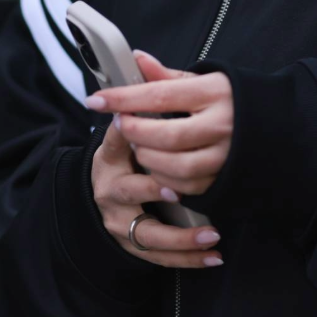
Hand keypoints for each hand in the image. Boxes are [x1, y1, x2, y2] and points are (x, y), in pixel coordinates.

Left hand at [87, 50, 233, 203]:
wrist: (274, 124)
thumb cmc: (230, 99)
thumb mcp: (203, 80)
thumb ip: (167, 76)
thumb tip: (136, 59)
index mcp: (214, 92)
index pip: (159, 95)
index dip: (123, 98)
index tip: (96, 99)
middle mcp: (222, 124)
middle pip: (166, 136)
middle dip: (135, 133)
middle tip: (123, 124)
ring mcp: (226, 154)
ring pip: (175, 166)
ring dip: (147, 158)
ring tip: (140, 146)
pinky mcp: (225, 176)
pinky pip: (186, 185)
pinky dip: (165, 178)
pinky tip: (158, 165)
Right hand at [90, 109, 224, 267]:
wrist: (102, 191)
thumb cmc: (125, 154)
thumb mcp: (128, 127)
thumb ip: (141, 96)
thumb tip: (140, 57)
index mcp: (109, 156)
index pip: (116, 143)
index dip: (129, 140)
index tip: (144, 139)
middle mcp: (110, 190)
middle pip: (130, 192)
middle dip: (154, 191)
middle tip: (179, 190)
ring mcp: (120, 222)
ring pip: (149, 234)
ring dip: (181, 237)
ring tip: (211, 235)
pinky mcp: (133, 244)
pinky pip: (161, 257)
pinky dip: (189, 259)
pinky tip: (213, 257)